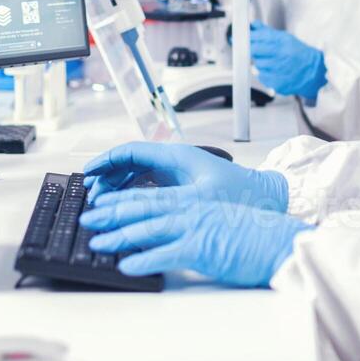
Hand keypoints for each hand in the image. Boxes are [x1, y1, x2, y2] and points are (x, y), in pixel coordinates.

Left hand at [82, 195, 310, 286]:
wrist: (279, 242)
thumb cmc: (251, 235)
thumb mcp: (216, 221)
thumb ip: (190, 224)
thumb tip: (164, 236)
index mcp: (193, 202)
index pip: (149, 197)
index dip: (121, 200)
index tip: (99, 204)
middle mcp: (190, 210)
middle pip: (141, 208)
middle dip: (110, 213)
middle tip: (86, 218)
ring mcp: (195, 228)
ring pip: (148, 228)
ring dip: (118, 236)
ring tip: (96, 243)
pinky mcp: (202, 249)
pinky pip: (166, 255)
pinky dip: (144, 260)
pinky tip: (127, 266)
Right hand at [83, 141, 288, 210]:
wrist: (270, 199)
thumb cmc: (241, 194)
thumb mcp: (199, 199)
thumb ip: (163, 202)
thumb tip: (131, 209)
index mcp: (176, 155)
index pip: (131, 151)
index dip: (106, 161)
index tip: (89, 175)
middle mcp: (175, 161)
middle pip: (131, 163)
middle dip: (108, 176)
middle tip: (90, 194)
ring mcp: (178, 174)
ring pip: (138, 175)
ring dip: (118, 187)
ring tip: (102, 203)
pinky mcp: (183, 188)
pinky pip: (149, 186)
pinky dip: (133, 195)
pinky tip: (124, 209)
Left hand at [249, 22, 327, 102]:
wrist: (314, 72)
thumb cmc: (299, 54)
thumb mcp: (285, 38)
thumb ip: (267, 32)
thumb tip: (253, 25)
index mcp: (282, 42)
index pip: (257, 37)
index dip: (247, 37)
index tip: (242, 38)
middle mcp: (280, 55)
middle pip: (254, 50)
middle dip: (251, 49)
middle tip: (253, 49)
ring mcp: (279, 70)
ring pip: (257, 65)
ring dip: (260, 63)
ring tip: (270, 61)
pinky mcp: (277, 83)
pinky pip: (262, 77)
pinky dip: (264, 74)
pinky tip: (272, 71)